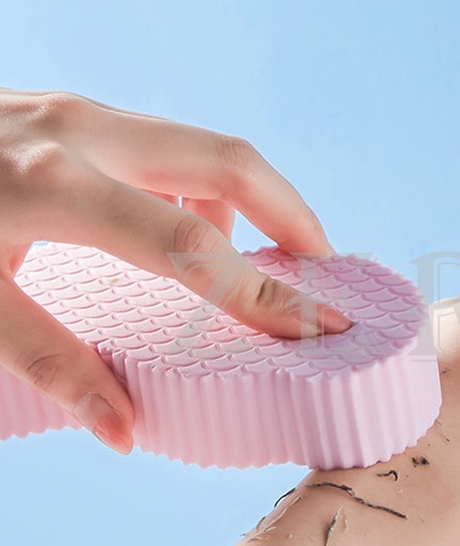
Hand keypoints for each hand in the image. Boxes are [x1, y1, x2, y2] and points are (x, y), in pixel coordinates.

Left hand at [0, 88, 351, 453]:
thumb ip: (50, 365)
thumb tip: (125, 431)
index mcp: (53, 187)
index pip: (192, 248)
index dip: (264, 294)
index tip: (322, 326)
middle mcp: (82, 133)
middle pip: (229, 160)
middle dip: (294, 216)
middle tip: (322, 273)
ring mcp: (79, 114)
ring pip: (204, 149)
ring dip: (249, 205)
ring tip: (254, 265)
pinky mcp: (74, 115)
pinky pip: (168, 148)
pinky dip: (201, 193)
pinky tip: (185, 234)